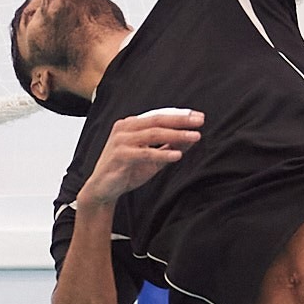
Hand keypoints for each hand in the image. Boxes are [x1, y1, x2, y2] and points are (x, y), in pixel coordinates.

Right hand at [81, 109, 201, 203]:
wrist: (103, 189)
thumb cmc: (126, 170)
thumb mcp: (153, 158)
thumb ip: (169, 146)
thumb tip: (192, 138)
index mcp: (131, 124)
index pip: (159, 115)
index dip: (179, 115)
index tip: (198, 117)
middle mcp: (125, 128)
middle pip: (157, 120)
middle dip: (181, 120)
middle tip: (199, 121)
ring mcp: (121, 140)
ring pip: (153, 133)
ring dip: (176, 135)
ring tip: (195, 137)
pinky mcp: (120, 155)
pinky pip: (145, 153)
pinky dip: (162, 153)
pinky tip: (177, 155)